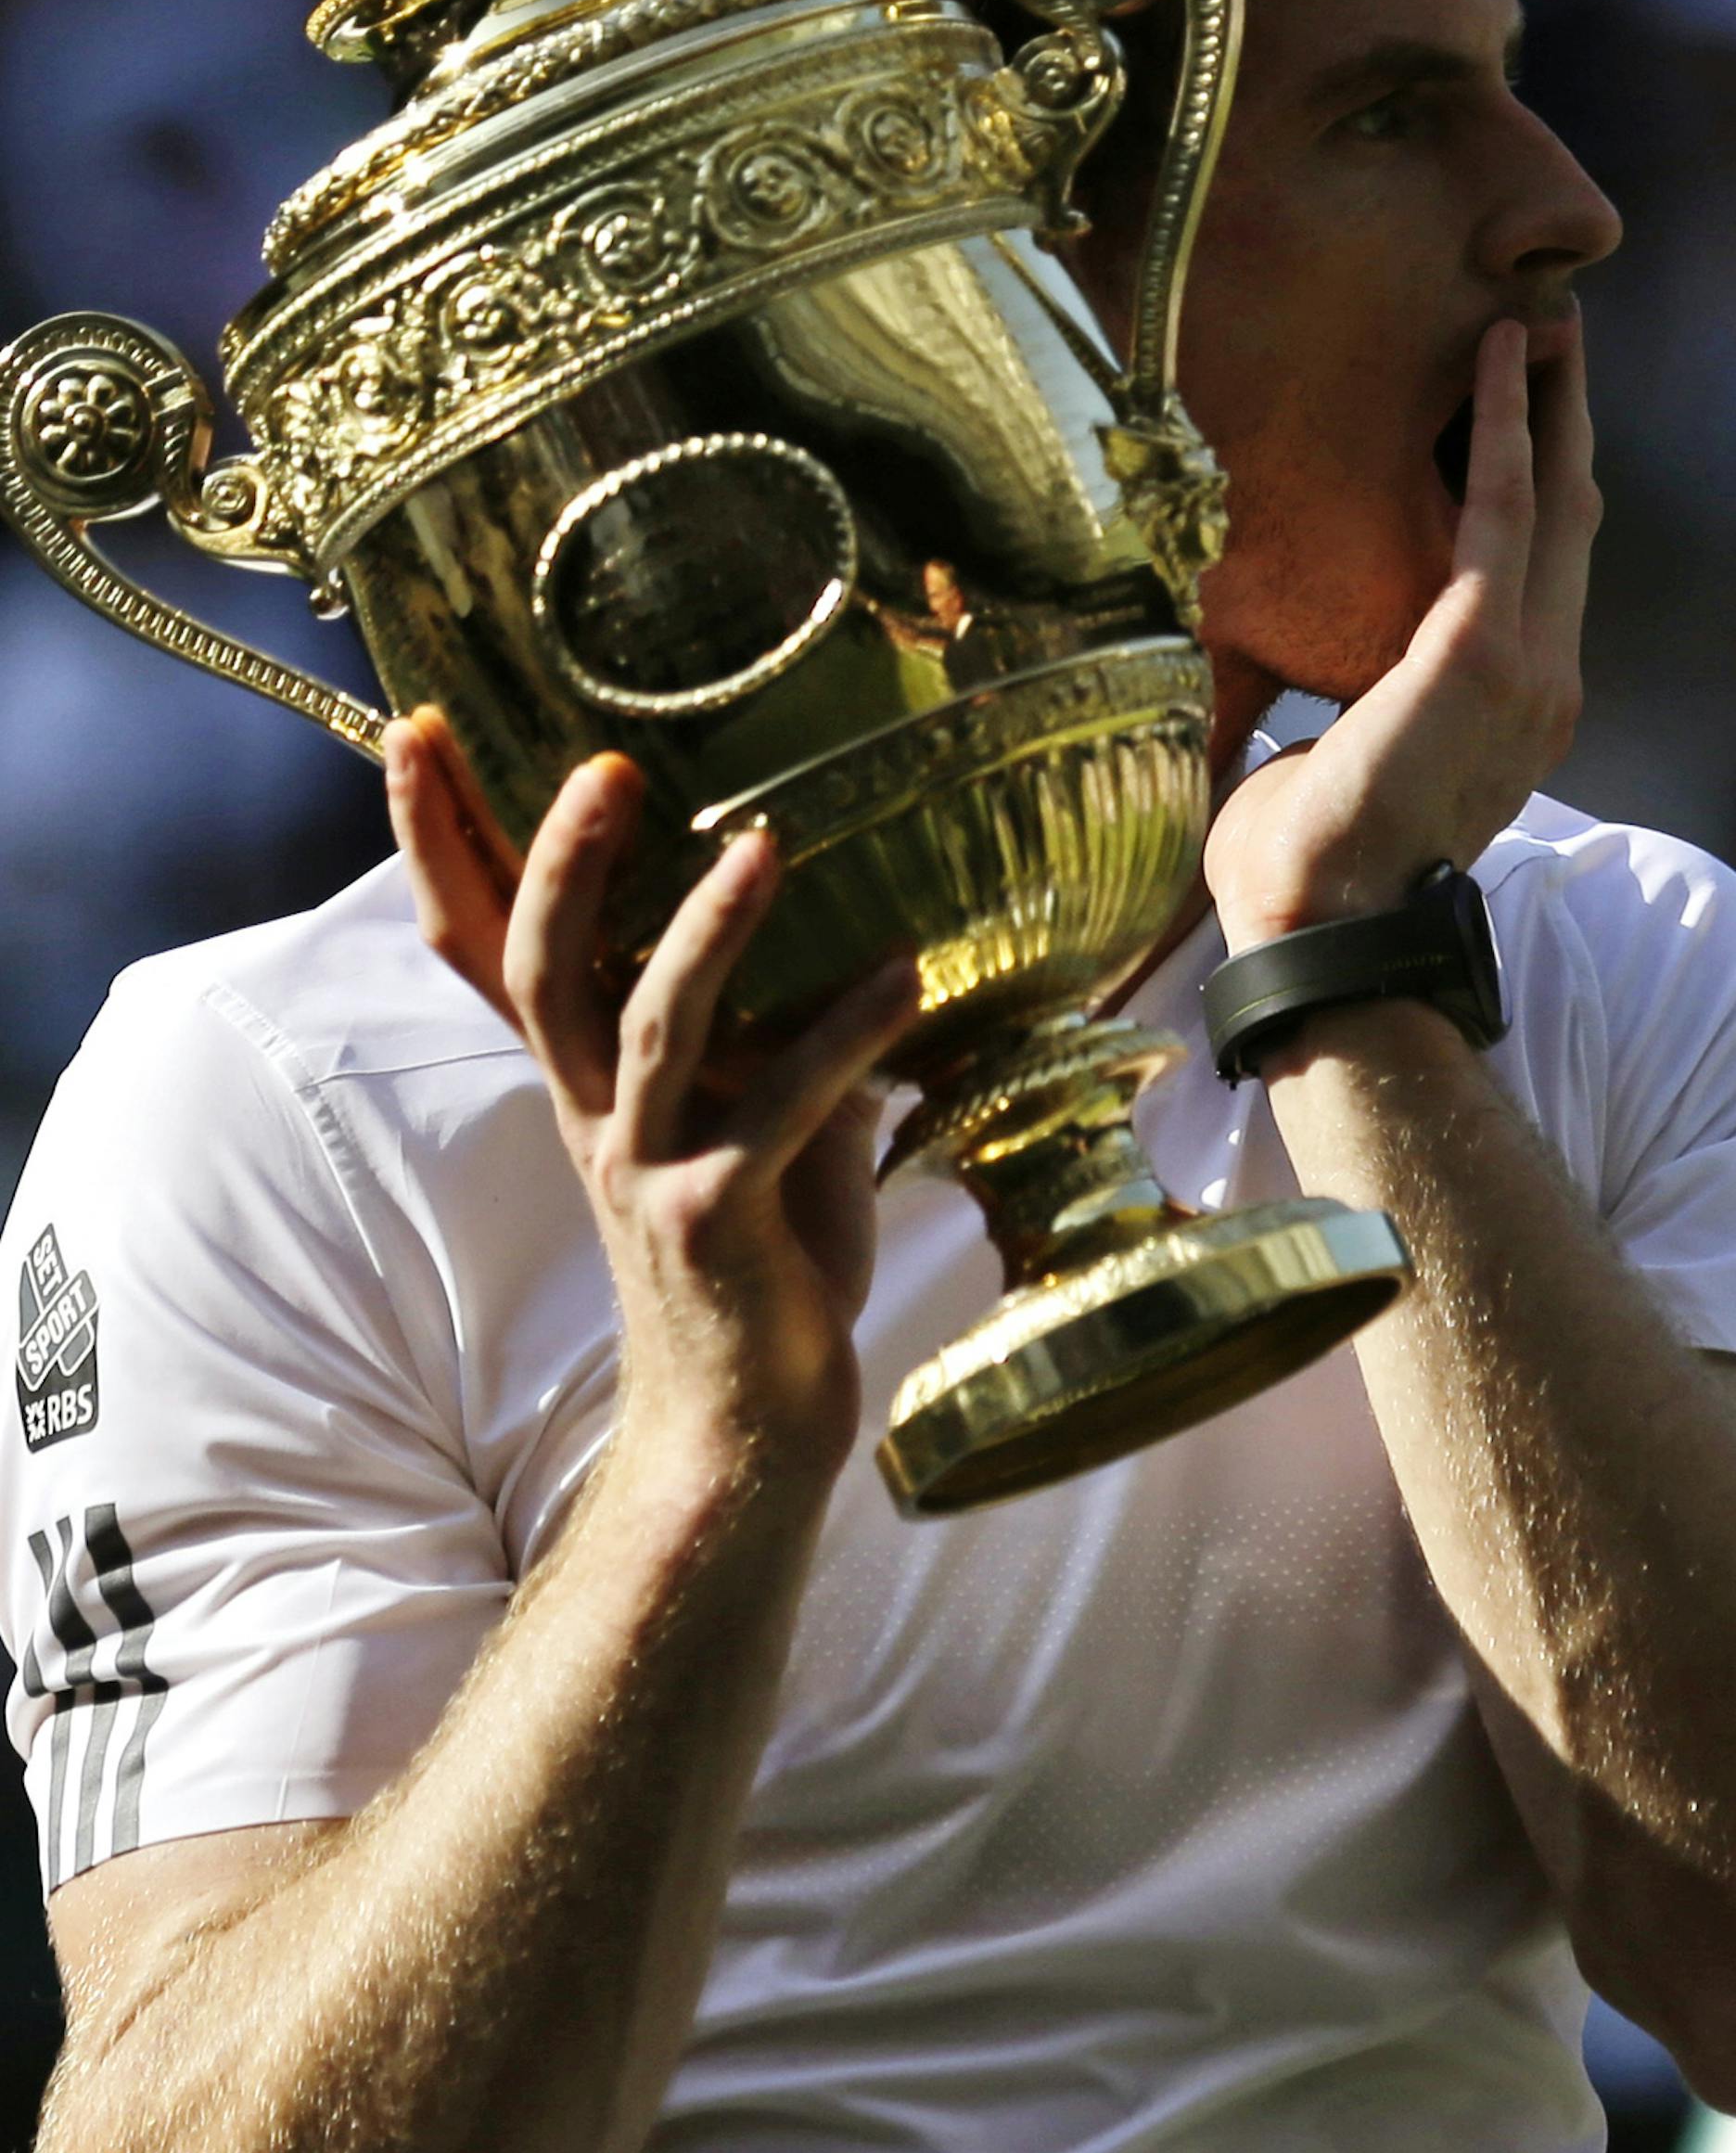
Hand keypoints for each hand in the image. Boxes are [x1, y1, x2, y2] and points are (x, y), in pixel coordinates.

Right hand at [385, 710, 918, 1492]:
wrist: (750, 1425)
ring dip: (707, 930)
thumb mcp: (758, 1119)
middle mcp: (597, 1117)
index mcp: (586, 1082)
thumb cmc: (760, 1263)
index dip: (441, 843)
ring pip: (653, 1027)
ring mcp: (650, 1170)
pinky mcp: (718, 1221)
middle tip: (604, 769)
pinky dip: (846, 1037)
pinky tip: (907, 975)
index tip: (412, 727)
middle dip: (559, 863)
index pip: (484, 944)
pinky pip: (780, 1110)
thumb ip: (778, 1031)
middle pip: (542, 970)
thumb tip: (860, 931)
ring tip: (766, 843)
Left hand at [1204, 314, 1599, 946]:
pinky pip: (1506, 507)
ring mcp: (1525, 668)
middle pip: (1568, 528)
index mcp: (1507, 721)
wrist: (1328, 938)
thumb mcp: (1320, 784)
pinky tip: (1496, 352)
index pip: (1533, 585)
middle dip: (1564, 429)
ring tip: (1537, 320)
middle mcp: (1539, 687)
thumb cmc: (1305, 883)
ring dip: (1546, 406)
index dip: (1537, 497)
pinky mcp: (1483, 649)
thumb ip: (1321, 741)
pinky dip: (1505, 424)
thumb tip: (1269, 732)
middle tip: (1554, 339)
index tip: (1524, 426)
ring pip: (1554, 502)